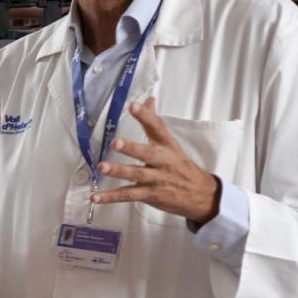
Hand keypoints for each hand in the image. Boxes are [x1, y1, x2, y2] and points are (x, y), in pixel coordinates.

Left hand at [92, 98, 222, 224]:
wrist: (202, 195)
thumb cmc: (181, 166)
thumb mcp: (171, 144)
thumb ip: (155, 122)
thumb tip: (149, 100)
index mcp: (167, 145)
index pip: (157, 127)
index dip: (146, 116)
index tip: (133, 105)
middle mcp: (162, 161)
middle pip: (146, 153)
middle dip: (131, 148)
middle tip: (115, 142)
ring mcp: (156, 179)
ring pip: (136, 174)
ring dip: (118, 171)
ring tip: (101, 167)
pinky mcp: (150, 195)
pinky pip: (128, 195)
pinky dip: (111, 197)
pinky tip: (95, 197)